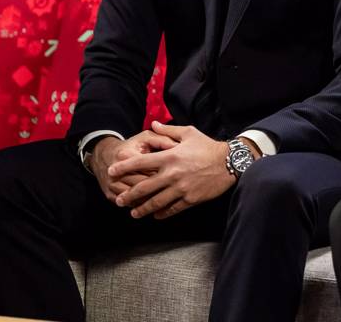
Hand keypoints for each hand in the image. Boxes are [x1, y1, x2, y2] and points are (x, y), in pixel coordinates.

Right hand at [90, 129, 177, 202]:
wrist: (104, 155)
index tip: (177, 175)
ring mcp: (112, 185)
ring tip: (168, 200)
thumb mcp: (145, 138)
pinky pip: (129, 204)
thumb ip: (161, 140)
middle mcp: (116, 172)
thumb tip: (177, 146)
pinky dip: (142, 205)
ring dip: (150, 201)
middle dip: (158, 189)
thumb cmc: (131, 146)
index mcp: (126, 155)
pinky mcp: (110, 195)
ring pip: (135, 198)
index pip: (147, 168)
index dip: (163, 172)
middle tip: (175, 191)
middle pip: (141, 185)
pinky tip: (155, 207)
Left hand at [109, 122, 236, 219]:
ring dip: (142, 209)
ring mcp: (181, 188)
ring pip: (156, 203)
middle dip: (128, 195)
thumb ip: (168, 131)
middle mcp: (172, 174)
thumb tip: (152, 125)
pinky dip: (161, 213)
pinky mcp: (190, 199)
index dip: (123, 168)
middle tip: (118, 200)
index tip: (111, 172)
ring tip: (133, 213)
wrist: (229, 162)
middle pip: (144, 188)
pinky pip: (172, 209)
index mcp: (169, 156)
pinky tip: (155, 215)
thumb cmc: (207, 146)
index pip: (140, 163)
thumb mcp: (188, 133)